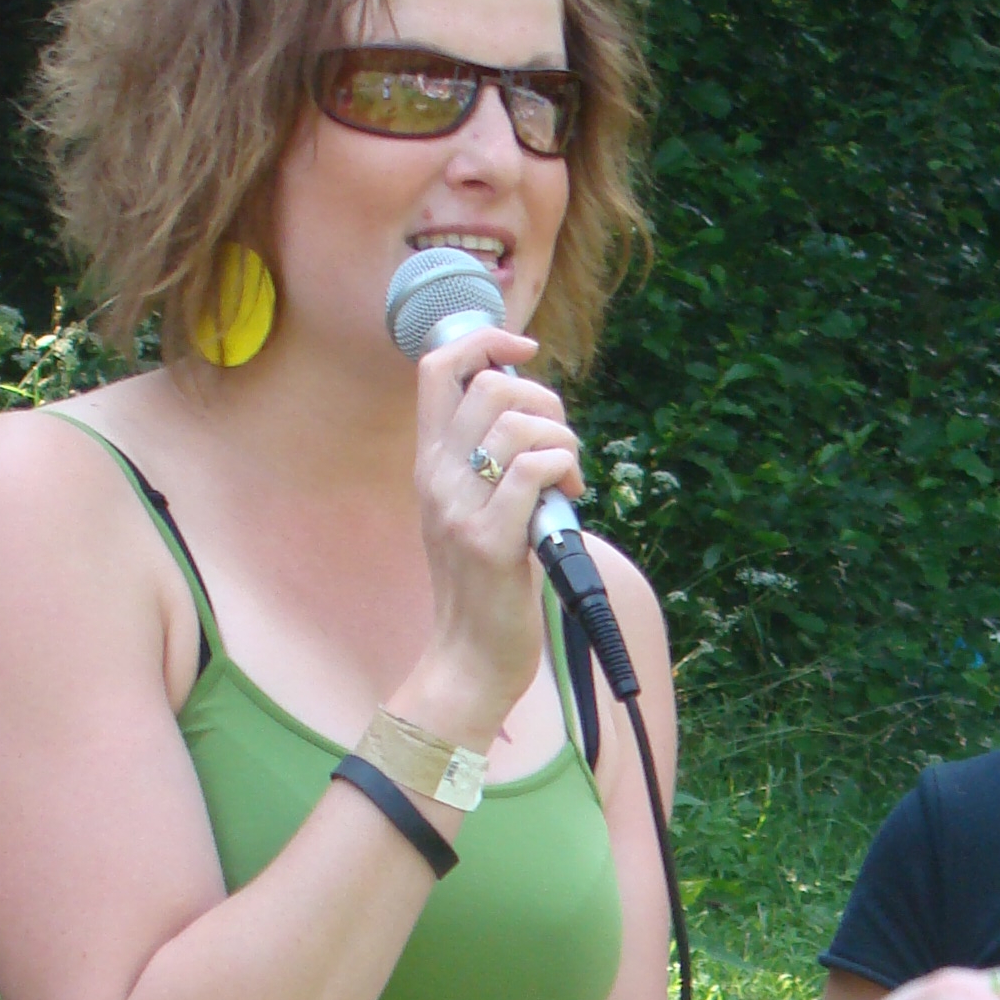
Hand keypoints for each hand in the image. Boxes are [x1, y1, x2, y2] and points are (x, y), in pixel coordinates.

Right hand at [408, 324, 588, 740]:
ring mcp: (460, 509)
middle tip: (561, 444)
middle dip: (544, 400)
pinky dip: (565, 470)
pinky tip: (570, 499)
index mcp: (429, 465)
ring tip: (569, 480)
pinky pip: (534, 471)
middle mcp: (436, 478)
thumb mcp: (473, 511)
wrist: (469, 659)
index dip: (484, 340)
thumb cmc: (485, 586)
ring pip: (518, 424)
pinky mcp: (491, 542)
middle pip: (489, 385)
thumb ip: (490, 463)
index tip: (523, 351)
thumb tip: (537, 412)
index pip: (435, 368)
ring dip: (563, 440)